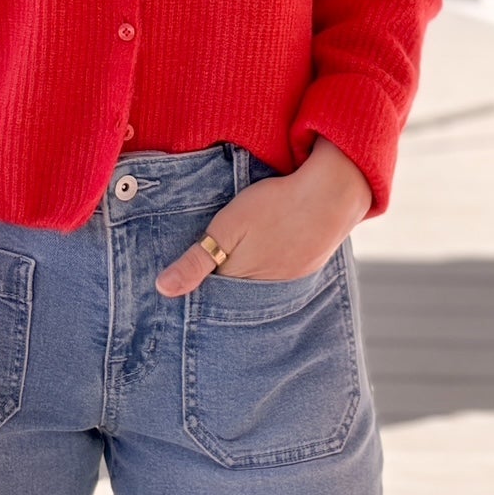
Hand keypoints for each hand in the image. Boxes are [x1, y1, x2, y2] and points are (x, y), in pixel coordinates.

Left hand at [153, 138, 372, 296]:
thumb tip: (163, 290)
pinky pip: (277, 279)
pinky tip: (261, 257)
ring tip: (231, 266)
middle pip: (233, 297)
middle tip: (203, 276)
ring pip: (255, 289)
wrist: (331, 194)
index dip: (194, 290)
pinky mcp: (305, 269)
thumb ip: (196, 260)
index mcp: (242, 282)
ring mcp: (289, 282)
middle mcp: (265, 291)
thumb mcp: (227, 227)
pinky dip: (265, 272)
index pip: (210, 299)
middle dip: (217, 291)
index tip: (177, 287)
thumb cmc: (274, 206)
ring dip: (242, 281)